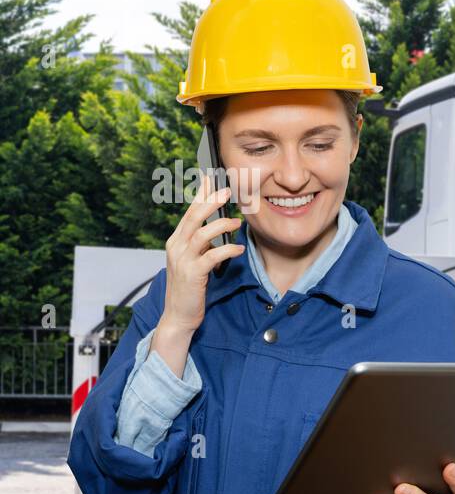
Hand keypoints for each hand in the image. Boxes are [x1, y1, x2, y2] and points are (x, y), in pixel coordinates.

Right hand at [159, 173, 244, 334]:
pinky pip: (211, 257)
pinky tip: (239, 249)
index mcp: (176, 241)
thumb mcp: (195, 262)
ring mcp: (182, 261)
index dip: (200, 195)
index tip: (209, 178)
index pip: (189, 213)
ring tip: (238, 223)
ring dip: (221, 226)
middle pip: (192, 218)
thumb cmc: (190, 288)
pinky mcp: (192, 275)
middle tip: (226, 191)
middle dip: (210, 202)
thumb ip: (202, 247)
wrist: (178, 315)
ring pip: (201, 234)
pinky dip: (226, 250)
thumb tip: (218, 234)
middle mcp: (176, 247)